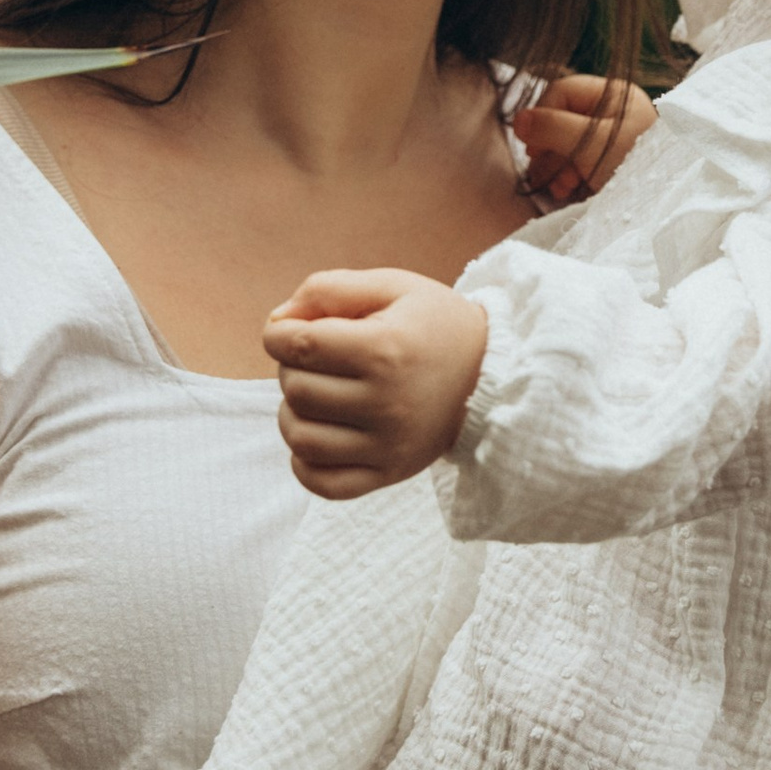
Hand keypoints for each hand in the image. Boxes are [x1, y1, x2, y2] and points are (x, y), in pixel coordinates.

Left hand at [263, 267, 490, 500]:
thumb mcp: (392, 286)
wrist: (493, 375)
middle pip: (296, 390)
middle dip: (291, 368)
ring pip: (301, 438)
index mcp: (385, 349)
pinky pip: (323, 483)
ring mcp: (388, 445)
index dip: (277, 334)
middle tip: (315, 359)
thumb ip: (330, 289)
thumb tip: (277, 321)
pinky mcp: (389, 473)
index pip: (298, 345)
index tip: (289, 330)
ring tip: (316, 396)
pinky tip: (320, 435)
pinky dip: (305, 462)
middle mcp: (386, 402)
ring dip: (293, 413)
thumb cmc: (433, 324)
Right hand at [510, 72, 655, 205]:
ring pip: (564, 143)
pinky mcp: (607, 162)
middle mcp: (610, 112)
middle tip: (546, 171)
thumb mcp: (591, 142)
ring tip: (561, 186)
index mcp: (613, 95)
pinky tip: (568, 189)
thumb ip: (552, 127)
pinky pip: (576, 161)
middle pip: (559, 119)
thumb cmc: (635, 162)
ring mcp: (609, 138)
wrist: (665, 202)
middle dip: (549, 148)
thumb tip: (518, 120)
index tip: (535, 147)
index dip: (541, 117)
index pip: (560, 92)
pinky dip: (567, 175)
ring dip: (555, 165)